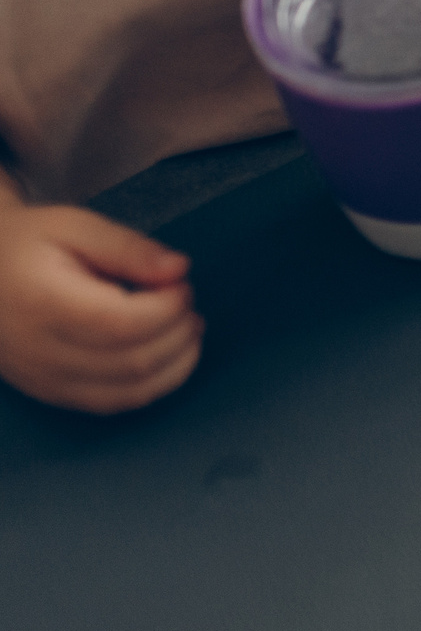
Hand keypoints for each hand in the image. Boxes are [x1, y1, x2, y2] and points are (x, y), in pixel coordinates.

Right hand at [0, 196, 200, 413]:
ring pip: (130, 391)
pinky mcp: (52, 392)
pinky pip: (113, 403)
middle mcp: (42, 351)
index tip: (180, 283)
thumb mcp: (74, 227)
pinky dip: (154, 384)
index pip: (123, 324)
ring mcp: (45, 379)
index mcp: (45, 304)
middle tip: (185, 300)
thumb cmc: (24, 246)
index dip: (168, 307)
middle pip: (133, 361)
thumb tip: (178, 269)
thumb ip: (128, 248)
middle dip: (178, 331)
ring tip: (187, 326)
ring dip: (176, 361)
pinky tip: (171, 354)